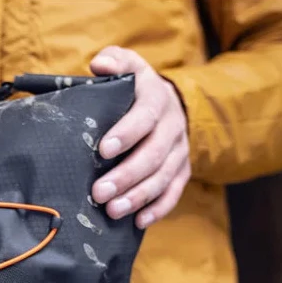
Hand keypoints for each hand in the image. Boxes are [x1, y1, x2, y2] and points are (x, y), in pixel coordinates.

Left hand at [88, 46, 190, 227]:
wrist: (170, 103)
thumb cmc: (135, 88)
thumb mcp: (128, 66)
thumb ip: (114, 60)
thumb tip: (100, 64)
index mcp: (156, 97)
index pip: (144, 116)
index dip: (126, 133)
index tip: (102, 150)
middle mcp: (172, 124)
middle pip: (153, 154)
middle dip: (126, 175)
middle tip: (99, 192)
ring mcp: (179, 150)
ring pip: (163, 177)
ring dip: (138, 196)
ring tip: (112, 211)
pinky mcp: (182, 170)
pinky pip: (174, 193)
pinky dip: (158, 209)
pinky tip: (138, 222)